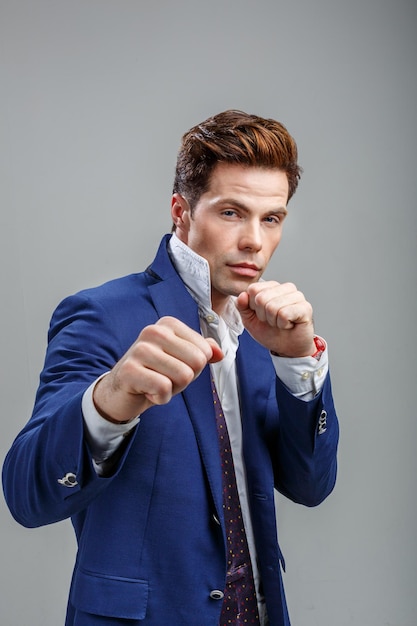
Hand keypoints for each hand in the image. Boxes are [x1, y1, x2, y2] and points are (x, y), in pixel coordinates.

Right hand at [93, 316, 222, 422]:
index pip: (204, 350)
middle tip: (165, 378)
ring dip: (173, 389)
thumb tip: (219, 353)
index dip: (194, 367)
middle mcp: (153, 331)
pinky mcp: (129, 370)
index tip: (174, 367)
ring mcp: (139, 349)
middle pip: (196, 362)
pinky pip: (164, 388)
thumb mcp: (181, 360)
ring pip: (183, 375)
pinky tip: (147, 391)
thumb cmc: (154, 373)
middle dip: (185, 378)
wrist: (120, 391)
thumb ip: (202, 351)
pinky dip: (161, 398)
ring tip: (155, 383)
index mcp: (168, 324)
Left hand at [236, 281, 315, 357]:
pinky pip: (284, 314)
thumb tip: (242, 295)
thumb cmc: (271, 332)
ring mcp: (297, 296)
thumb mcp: (250, 320)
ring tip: (280, 323)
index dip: (253, 307)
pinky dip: (283, 324)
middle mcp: (286, 288)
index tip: (261, 315)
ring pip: (272, 306)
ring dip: (273, 321)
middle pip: (261, 298)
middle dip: (263, 315)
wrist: (287, 349)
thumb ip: (242, 307)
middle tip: (272, 321)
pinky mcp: (305, 307)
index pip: (253, 289)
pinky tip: (289, 325)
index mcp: (272, 287)